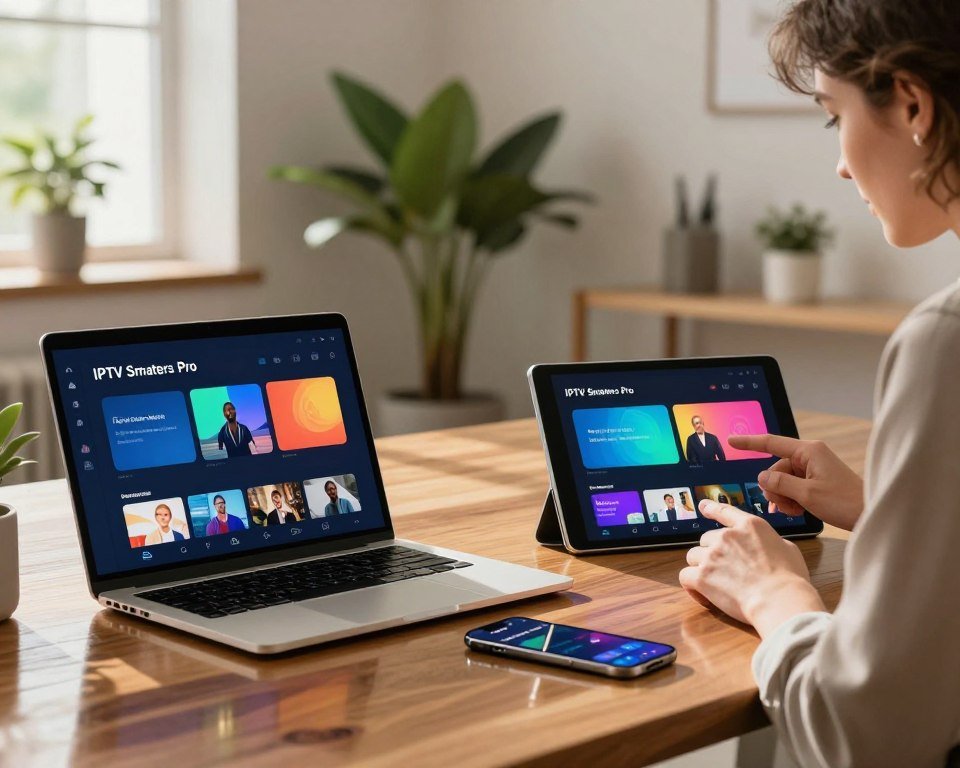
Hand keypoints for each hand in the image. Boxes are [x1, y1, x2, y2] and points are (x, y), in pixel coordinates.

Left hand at [680, 500, 824, 637]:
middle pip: (706, 540)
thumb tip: (767, 546)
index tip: (703, 506)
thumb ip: (770, 542)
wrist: (779, 600)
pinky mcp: (702, 576)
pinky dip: (691, 586)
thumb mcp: (788, 548)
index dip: (711, 508)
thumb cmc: (790, 579)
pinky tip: (703, 595)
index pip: (724, 511)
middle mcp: (727, 536)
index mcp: (749, 526)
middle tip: (725, 570)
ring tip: (715, 583)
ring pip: (693, 556)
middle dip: (712, 553)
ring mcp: (712, 555)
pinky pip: (685, 576)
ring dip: (700, 568)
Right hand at [728, 433, 863, 531]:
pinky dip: (792, 499)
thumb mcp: (807, 494)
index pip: (771, 443)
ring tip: (796, 509)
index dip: (749, 443)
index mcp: (809, 451)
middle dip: (775, 488)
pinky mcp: (818, 480)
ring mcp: (814, 469)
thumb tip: (762, 478)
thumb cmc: (846, 502)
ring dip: (784, 497)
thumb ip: (780, 484)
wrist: (871, 513)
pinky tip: (800, 510)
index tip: (732, 441)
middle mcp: (811, 456)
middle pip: (776, 469)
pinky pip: (794, 487)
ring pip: (783, 480)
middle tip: (784, 505)